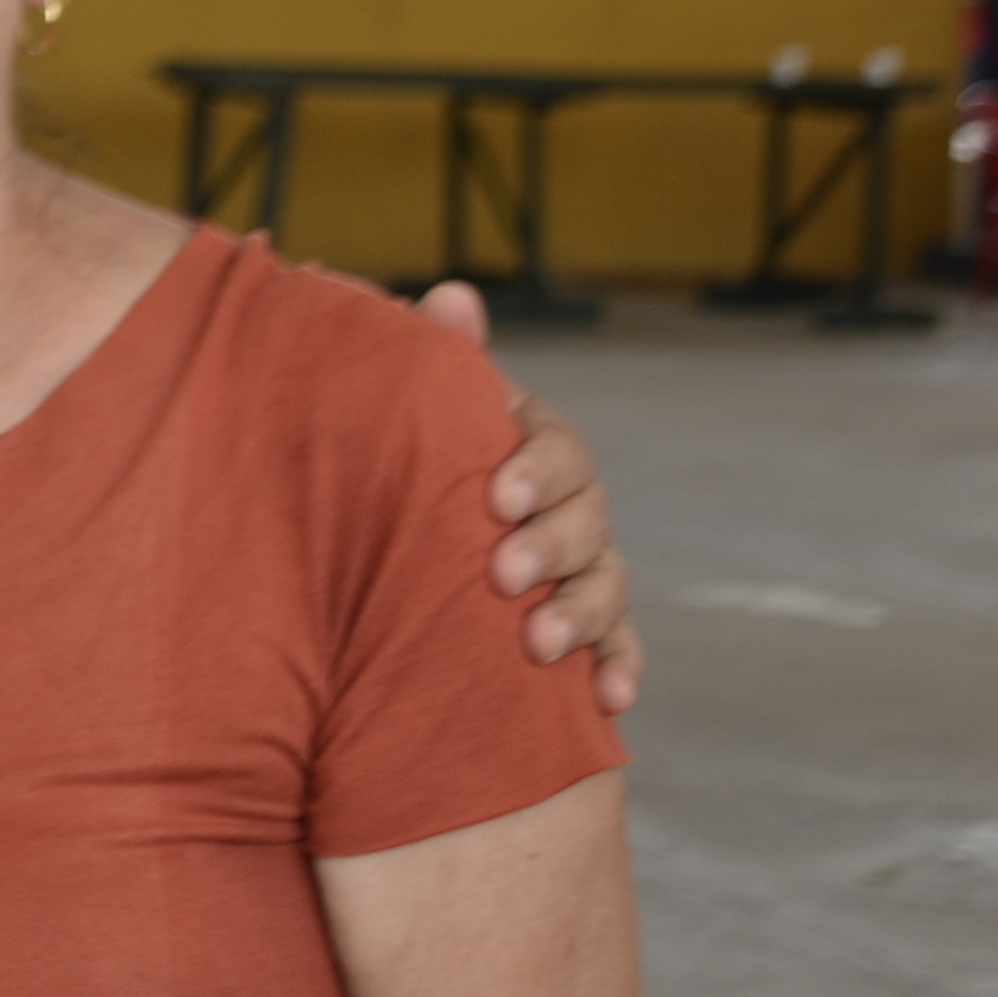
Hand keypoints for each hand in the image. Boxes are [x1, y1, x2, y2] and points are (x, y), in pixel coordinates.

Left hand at [413, 281, 644, 716]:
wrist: (379, 549)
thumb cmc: (396, 463)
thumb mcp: (406, 414)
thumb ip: (430, 360)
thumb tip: (452, 297)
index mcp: (525, 444)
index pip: (557, 446)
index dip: (535, 470)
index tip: (496, 498)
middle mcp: (565, 502)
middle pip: (588, 518)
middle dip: (551, 547)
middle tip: (502, 574)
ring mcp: (580, 566)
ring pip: (605, 585)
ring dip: (579, 614)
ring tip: (537, 644)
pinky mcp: (584, 629)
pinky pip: (617, 649)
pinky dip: (617, 669)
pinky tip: (607, 699)